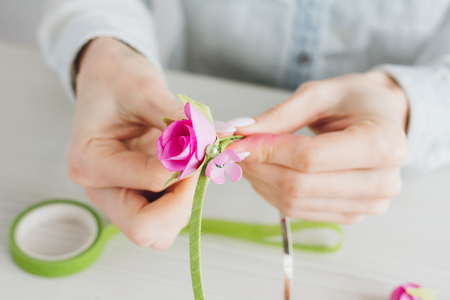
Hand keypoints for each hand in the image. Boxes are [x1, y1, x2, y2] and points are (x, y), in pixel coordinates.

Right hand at [68, 37, 195, 248]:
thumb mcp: (148, 91)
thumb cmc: (118, 81)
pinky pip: (163, 221)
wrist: (110, 80)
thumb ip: (181, 120)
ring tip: (192, 165)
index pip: (149, 182)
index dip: (186, 167)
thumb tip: (216, 138)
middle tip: (200, 165)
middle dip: (184, 200)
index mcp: (90, 162)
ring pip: (158, 231)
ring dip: (184, 204)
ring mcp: (117, 198)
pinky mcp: (134, 199)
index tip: (204, 145)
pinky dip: (182, 203)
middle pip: (145, 228)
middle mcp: (100, 189)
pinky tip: (186, 171)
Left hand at [228, 71, 408, 223]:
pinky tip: (267, 172)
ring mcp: (369, 204)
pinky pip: (300, 211)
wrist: (382, 119)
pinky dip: (274, 193)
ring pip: (295, 203)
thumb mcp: (319, 94)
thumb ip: (279, 116)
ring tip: (250, 158)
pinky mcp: (353, 214)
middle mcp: (382, 180)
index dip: (266, 151)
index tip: (235, 142)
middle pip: (300, 185)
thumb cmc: (354, 101)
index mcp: (383, 143)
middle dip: (258, 167)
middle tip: (235, 150)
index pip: (310, 157)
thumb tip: (238, 132)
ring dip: (262, 182)